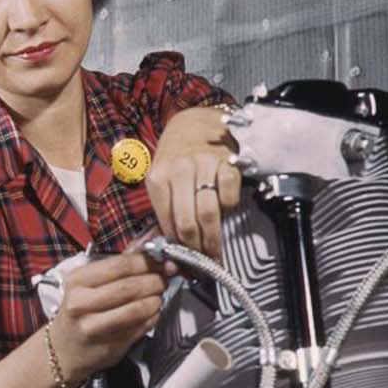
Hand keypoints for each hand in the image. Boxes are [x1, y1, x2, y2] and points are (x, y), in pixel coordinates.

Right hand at [47, 251, 164, 387]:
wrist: (64, 348)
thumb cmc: (80, 311)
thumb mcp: (88, 284)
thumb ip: (118, 268)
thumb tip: (153, 254)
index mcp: (77, 281)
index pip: (121, 265)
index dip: (148, 262)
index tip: (162, 262)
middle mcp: (81, 303)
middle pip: (130, 287)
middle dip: (155, 281)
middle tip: (162, 280)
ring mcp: (94, 327)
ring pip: (138, 308)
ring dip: (156, 301)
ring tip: (157, 297)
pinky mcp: (109, 345)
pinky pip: (141, 327)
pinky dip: (153, 317)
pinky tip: (150, 314)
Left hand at [146, 106, 242, 260]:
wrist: (194, 124)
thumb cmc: (176, 157)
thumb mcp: (160, 179)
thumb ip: (165, 211)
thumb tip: (171, 249)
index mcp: (158, 178)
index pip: (167, 222)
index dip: (177, 247)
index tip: (183, 262)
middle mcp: (180, 170)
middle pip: (188, 222)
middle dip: (196, 248)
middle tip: (202, 263)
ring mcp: (205, 165)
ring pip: (209, 213)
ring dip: (212, 238)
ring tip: (214, 251)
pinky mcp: (228, 163)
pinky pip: (230, 197)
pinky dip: (229, 209)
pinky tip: (224, 211)